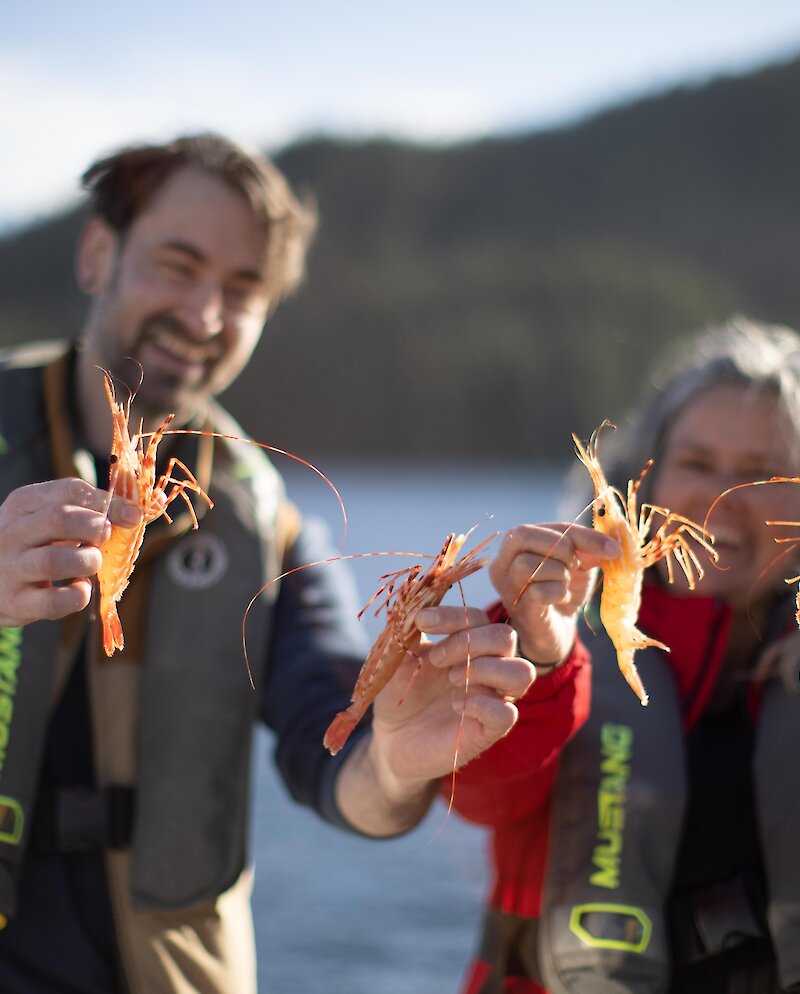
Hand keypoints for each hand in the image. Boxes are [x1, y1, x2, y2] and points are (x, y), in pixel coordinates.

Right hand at [0, 478, 141, 626]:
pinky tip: (80, 588)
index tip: (134, 515)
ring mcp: (10, 568)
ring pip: (54, 560)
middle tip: (107, 537)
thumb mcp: (53, 518)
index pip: (69, 490)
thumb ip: (97, 509)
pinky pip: (54, 601)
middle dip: (95, 528)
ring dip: (88, 562)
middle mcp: (11, 532)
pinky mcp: (15, 602)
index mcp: (24, 503)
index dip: (109, 502)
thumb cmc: (36, 544)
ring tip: (91, 563)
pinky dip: (78, 596)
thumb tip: (155, 499)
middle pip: (60, 520)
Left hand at [368, 605, 533, 785]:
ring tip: (452, 679)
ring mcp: (492, 698)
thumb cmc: (400, 692)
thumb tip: (415, 603)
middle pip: (506, 637)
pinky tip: (457, 705)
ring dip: (486, 669)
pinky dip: (483, 704)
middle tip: (436, 658)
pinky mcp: (489, 730)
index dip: (451, 615)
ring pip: (522, 672)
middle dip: (469, 641)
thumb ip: (408, 630)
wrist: (391, 738)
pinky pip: (507, 713)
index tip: (420, 621)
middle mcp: (488, 667)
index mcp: (468, 644)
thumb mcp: (398, 656)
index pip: (477, 617)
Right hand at [489, 523, 618, 663]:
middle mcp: (503, 561)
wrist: (556, 631)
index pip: (546, 526)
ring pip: (527, 564)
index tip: (612, 548)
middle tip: (575, 565)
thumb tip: (613, 545)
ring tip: (566, 583)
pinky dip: (559, 592)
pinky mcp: (519, 608)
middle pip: (524, 535)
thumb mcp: (578, 562)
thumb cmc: (562, 590)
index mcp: (517, 543)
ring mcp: (507, 586)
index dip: (581, 534)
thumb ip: (589, 547)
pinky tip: (562, 598)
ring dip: (559, 572)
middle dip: (560, 548)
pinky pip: (538, 592)